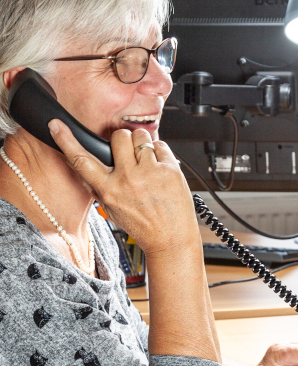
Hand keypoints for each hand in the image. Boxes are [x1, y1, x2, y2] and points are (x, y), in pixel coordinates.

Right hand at [48, 120, 199, 256]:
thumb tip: (85, 166)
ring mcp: (150, 173)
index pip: (82, 160)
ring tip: (146, 161)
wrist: (171, 239)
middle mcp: (128, 179)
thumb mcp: (112, 210)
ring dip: (142, 144)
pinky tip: (161, 168)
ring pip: (141, 136)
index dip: (67, 141)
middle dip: (122, 140)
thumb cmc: (144, 226)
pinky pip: (161, 145)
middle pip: (118, 137)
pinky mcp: (170, 169)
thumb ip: (100, 187)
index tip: (57, 126)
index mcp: (109, 190)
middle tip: (129, 153)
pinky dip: (160, 153)